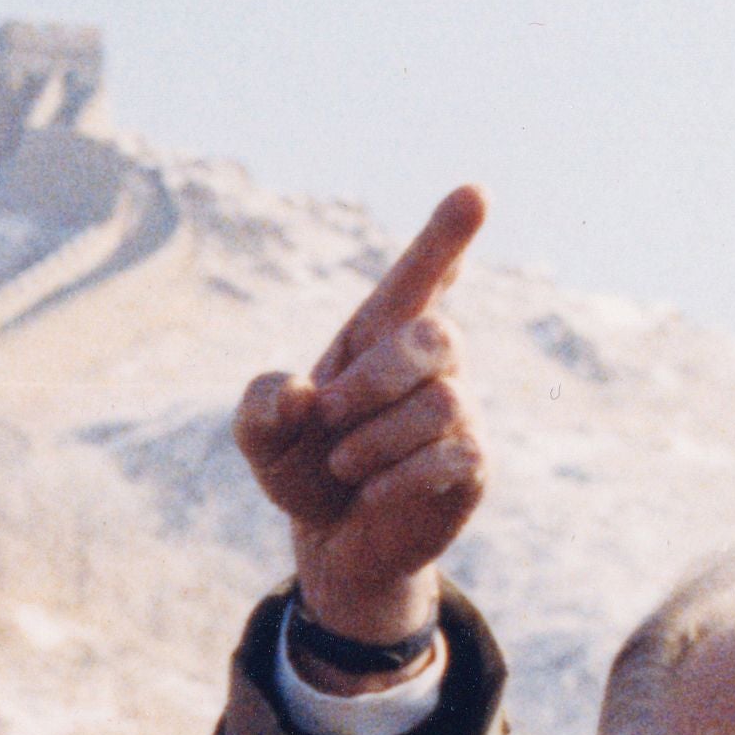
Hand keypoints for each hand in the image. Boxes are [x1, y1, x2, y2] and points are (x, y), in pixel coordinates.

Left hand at [231, 185, 490, 670]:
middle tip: (330, 415)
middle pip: (434, 335)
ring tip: (346, 466)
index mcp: (378, 337)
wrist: (333, 542)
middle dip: (375, 377)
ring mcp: (458, 413)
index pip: (421, 277)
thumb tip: (299, 395)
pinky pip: (454, 456)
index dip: (447, 237)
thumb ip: (260, 410)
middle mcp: (428, 365)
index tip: (474, 192)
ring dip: (375, 441)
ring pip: (439, 405)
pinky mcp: (472, 467)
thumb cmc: (305, 468)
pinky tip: (373, 491)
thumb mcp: (263, 439)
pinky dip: (400, 477)